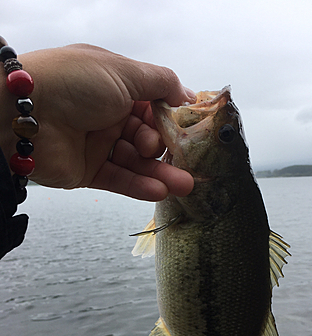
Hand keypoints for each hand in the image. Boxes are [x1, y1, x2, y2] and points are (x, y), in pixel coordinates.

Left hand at [17, 44, 194, 200]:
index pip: (154, 106)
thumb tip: (188, 95)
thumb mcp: (123, 72)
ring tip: (184, 185)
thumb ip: (160, 82)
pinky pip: (119, 179)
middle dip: (167, 149)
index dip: (172, 119)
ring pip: (136, 162)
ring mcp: (97, 144)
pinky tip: (159, 190)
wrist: (22, 113)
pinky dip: (139, 186)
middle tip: (180, 156)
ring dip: (161, 173)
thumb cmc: (72, 83)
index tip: (191, 132)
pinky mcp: (88, 170)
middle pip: (147, 136)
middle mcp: (108, 114)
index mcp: (116, 87)